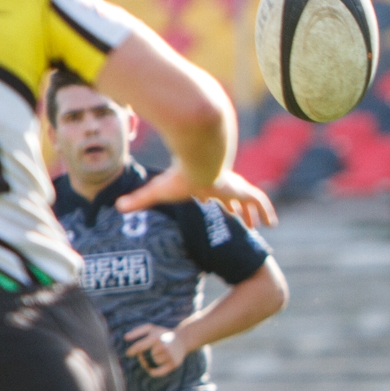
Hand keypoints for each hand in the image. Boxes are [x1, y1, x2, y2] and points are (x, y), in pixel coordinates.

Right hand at [116, 165, 276, 229]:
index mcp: (204, 184)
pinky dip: (266, 211)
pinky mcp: (243, 189)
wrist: (196, 163)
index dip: (213, 202)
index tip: (215, 209)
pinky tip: (272, 224)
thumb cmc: (178, 178)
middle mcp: (221, 184)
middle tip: (241, 221)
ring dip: (253, 212)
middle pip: (231, 198)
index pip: (210, 194)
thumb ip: (139, 199)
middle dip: (236, 209)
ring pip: (248, 200)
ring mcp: (234, 186)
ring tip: (260, 227)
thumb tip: (117, 207)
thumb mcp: (157, 192)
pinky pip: (259, 201)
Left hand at [124, 323, 188, 376]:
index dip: (132, 350)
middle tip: (143, 354)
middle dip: (144, 356)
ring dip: (155, 359)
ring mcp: (170, 355)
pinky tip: (151, 369)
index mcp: (156, 337)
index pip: (140, 346)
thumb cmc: (162, 334)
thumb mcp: (151, 328)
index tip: (128, 354)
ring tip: (160, 354)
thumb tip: (125, 338)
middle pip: (148, 356)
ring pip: (155, 362)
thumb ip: (138, 331)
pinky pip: (159, 372)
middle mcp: (164, 346)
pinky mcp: (174, 363)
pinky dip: (154, 372)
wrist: (183, 339)